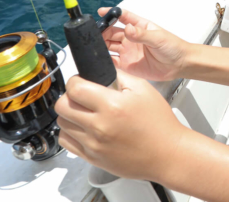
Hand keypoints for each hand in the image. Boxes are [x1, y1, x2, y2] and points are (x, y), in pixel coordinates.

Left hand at [56, 70, 185, 181]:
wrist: (166, 153)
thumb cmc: (159, 123)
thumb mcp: (144, 89)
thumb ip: (119, 76)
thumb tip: (100, 70)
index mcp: (112, 105)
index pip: (74, 88)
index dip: (75, 80)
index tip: (81, 81)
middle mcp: (99, 126)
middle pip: (62, 106)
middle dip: (69, 96)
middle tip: (81, 96)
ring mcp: (93, 144)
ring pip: (62, 124)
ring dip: (69, 114)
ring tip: (84, 112)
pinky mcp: (92, 158)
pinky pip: (66, 142)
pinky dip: (70, 132)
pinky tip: (84, 128)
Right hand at [99, 7, 186, 81]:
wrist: (179, 65)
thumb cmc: (172, 47)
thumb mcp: (158, 38)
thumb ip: (142, 34)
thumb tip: (127, 28)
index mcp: (139, 26)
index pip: (122, 17)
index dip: (111, 13)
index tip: (100, 12)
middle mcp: (131, 38)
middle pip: (111, 32)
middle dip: (101, 31)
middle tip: (91, 33)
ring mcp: (128, 51)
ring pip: (109, 46)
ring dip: (100, 45)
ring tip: (90, 45)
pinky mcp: (127, 65)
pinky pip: (112, 62)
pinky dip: (104, 60)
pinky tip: (98, 60)